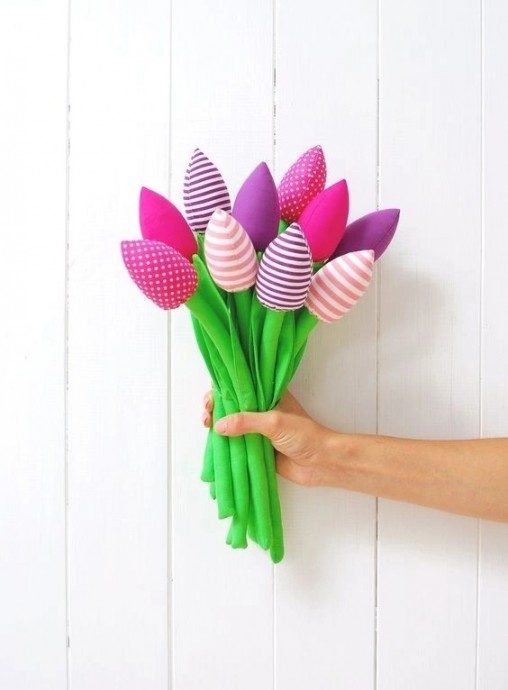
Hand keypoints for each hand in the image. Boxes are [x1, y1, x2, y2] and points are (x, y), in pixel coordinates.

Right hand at [202, 390, 334, 486]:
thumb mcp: (274, 422)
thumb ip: (246, 421)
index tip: (212, 397)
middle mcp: (260, 409)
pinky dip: (222, 443)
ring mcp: (257, 429)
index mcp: (268, 394)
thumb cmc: (304, 435)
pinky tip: (212, 444)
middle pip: (231, 404)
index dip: (223, 388)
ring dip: (216, 425)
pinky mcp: (256, 447)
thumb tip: (218, 426)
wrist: (321, 463)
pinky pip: (235, 443)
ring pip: (230, 424)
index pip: (240, 385)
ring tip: (206, 427)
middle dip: (215, 407)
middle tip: (207, 414)